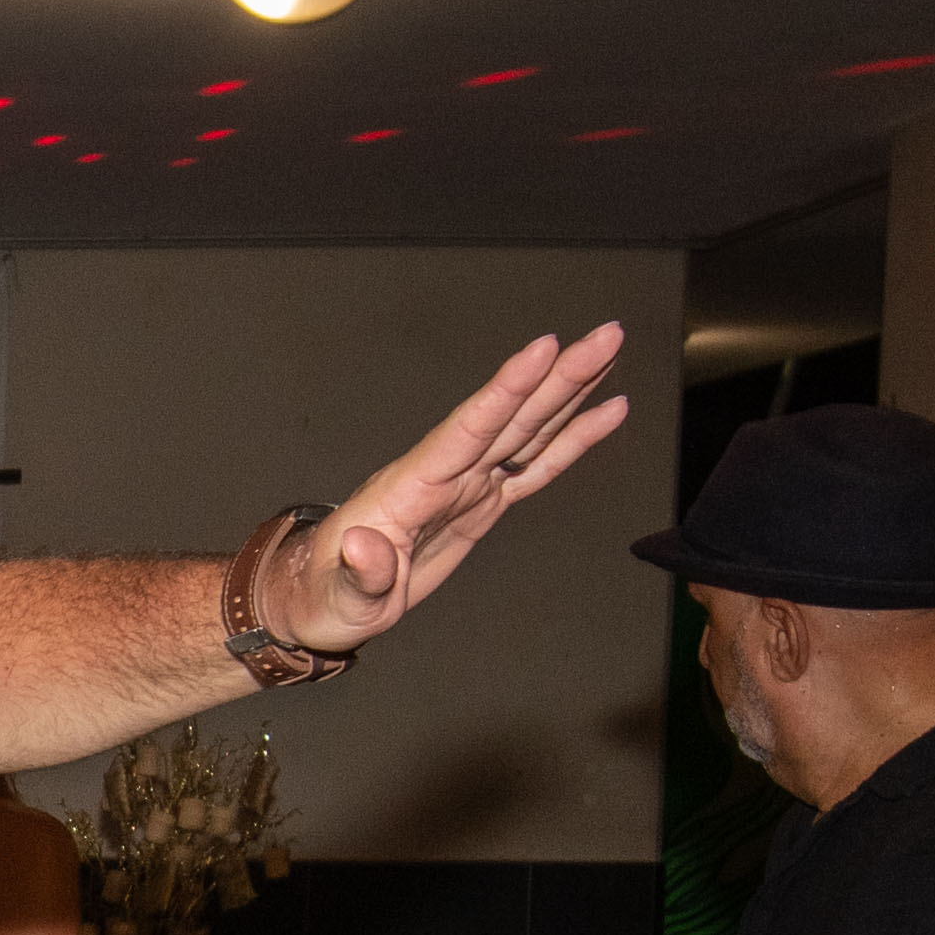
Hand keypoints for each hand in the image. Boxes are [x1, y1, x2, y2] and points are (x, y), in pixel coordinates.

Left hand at [263, 324, 637, 658]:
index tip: (544, 348)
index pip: (469, 428)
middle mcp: (444, 474)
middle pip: (512, 416)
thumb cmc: (327, 593)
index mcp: (412, 486)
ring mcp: (467, 485)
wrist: (324, 599)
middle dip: (560, 375)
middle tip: (606, 334)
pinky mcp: (482, 504)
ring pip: (529, 430)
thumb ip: (360, 571)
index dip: (507, 389)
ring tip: (610, 350)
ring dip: (571, 390)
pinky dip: (572, 440)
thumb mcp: (340, 594)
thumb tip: (362, 547)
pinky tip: (606, 412)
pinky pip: (535, 467)